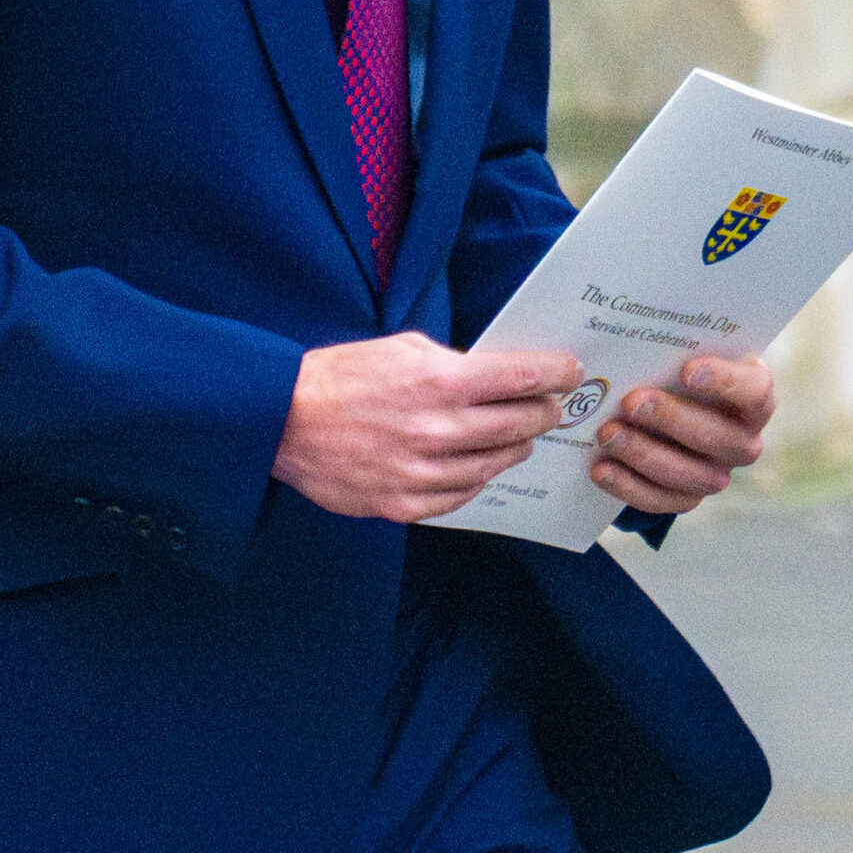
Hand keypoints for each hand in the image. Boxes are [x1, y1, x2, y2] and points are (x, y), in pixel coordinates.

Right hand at [272, 334, 576, 522]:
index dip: (554, 374)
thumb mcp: (401, 349)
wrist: (283, 421)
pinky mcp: (406, 503)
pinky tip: (481, 465)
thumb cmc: (340, 377)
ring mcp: (423, 472)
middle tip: (552, 406)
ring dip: (515, 447)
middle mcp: (438, 429)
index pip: (520, 378)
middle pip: (518, 423)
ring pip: (495, 464)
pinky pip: (462, 494)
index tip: (568, 372)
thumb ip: (453, 364)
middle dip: (544, 411)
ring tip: (521, 437)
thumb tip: (495, 375)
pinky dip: (478, 478)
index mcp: (439, 382)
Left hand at [589, 353, 775, 515]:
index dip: (724, 382)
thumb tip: (626, 327)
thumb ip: (671, 344)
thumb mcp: (679, 351)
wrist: (665, 407)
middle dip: (672, 419)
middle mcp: (743, 440)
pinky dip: (630, 486)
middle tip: (631, 401)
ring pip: (692, 475)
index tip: (686, 370)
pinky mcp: (688, 496)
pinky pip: (664, 500)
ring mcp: (718, 472)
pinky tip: (600, 467)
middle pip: (719, 438)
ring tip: (607, 432)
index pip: (754, 392)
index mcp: (752, 397)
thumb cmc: (675, 368)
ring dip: (645, 454)